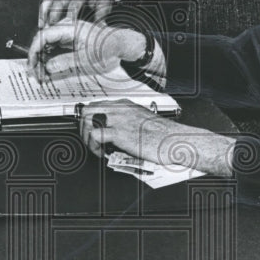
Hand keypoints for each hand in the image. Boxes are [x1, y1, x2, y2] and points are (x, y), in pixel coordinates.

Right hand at [27, 20, 145, 81]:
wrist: (122, 45)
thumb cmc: (108, 48)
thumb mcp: (86, 59)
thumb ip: (65, 62)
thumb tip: (48, 66)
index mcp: (70, 28)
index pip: (44, 35)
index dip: (34, 50)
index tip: (32, 64)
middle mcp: (67, 28)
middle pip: (43, 40)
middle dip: (37, 57)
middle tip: (36, 73)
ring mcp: (68, 34)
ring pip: (48, 45)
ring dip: (43, 59)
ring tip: (42, 74)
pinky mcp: (71, 40)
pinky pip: (55, 48)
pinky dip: (50, 58)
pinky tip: (49, 69)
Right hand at [37, 0, 125, 27]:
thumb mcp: (106, 4)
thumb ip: (100, 17)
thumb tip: (97, 31)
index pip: (74, 4)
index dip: (69, 17)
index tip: (65, 29)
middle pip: (58, 2)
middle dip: (53, 17)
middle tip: (50, 31)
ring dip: (44, 13)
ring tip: (42, 26)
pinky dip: (43, 7)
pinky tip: (42, 18)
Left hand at [79, 102, 236, 176]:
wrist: (176, 140)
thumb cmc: (164, 136)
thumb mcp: (142, 122)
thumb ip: (128, 123)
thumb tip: (115, 133)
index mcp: (126, 105)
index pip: (97, 105)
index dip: (90, 120)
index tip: (90, 132)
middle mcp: (120, 109)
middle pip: (88, 111)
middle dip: (84, 127)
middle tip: (92, 142)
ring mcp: (119, 119)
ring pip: (87, 121)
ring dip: (87, 137)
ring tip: (97, 149)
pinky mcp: (120, 132)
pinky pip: (94, 136)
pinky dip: (94, 147)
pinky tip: (103, 154)